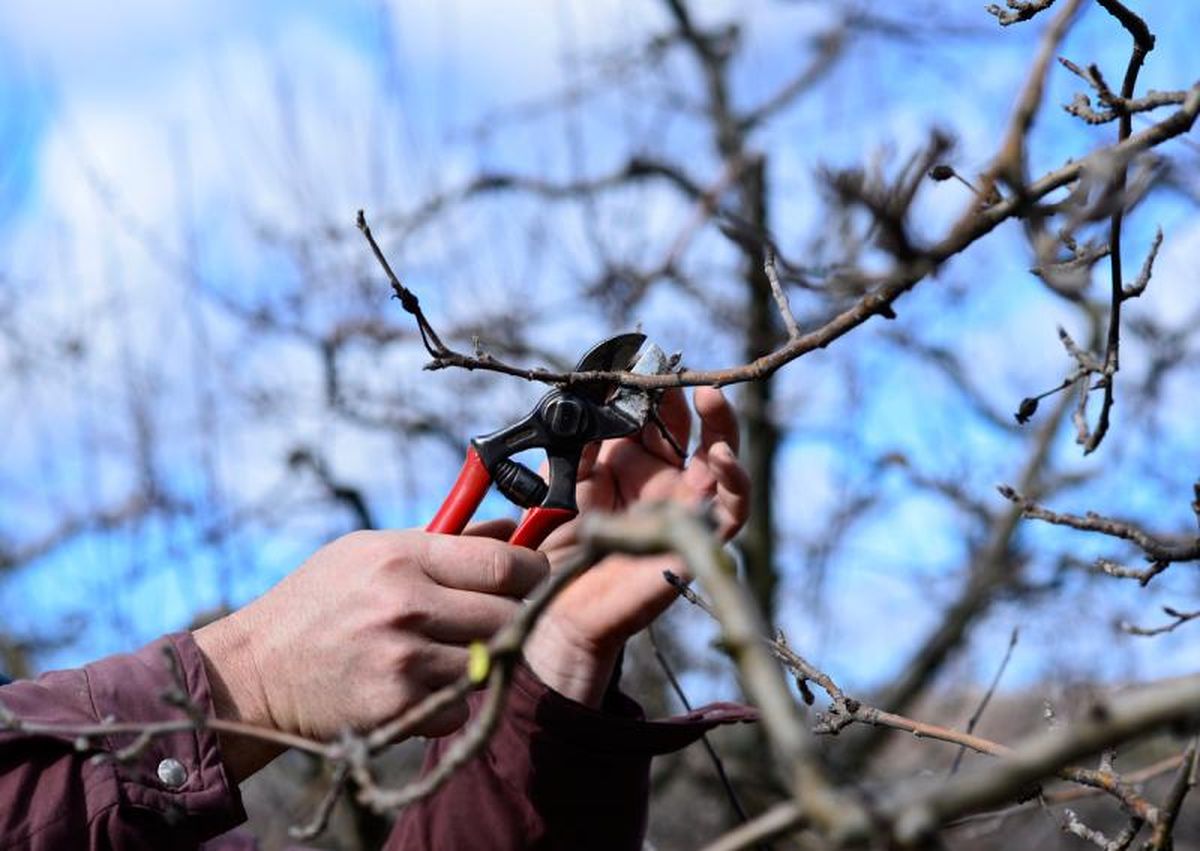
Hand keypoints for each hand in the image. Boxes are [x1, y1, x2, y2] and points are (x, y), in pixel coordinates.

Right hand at [194, 528, 546, 779]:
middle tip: (497, 620)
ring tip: (449, 651)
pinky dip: (450, 701)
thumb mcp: (371, 551)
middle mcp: (406, 605)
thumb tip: (514, 528)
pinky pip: (460, 706)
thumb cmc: (319, 601)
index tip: (534, 578)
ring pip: (491, 662)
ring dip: (483, 660)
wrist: (256, 671)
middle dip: (514, 618)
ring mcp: (403, 659)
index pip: (504, 564)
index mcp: (402, 557)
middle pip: (508, 615)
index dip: (533, 573)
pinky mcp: (397, 707)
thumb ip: (445, 541)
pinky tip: (419, 685)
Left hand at [524, 386, 749, 706]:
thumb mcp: (561, 480)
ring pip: (724, 461)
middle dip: (689, 397)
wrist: (559, 602)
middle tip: (676, 373)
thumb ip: (577, 442)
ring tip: (709, 398)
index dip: (651, 388)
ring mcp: (685, 508)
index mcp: (632, 462)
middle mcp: (664, 479)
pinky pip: (733, 511)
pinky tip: (722, 458)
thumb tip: (588, 398)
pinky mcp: (699, 539)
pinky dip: (736, 482)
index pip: (653, 414)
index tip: (642, 359)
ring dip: (722, 427)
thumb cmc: (560, 543)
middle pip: (693, 429)